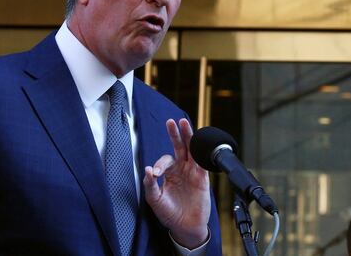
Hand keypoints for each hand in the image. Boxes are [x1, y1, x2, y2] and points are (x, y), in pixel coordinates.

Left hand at [143, 118, 210, 248]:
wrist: (185, 227)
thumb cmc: (170, 213)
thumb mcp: (155, 199)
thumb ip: (150, 185)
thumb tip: (148, 170)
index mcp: (170, 172)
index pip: (165, 160)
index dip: (159, 164)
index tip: (156, 174)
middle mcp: (181, 169)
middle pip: (179, 146)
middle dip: (175, 133)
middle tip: (170, 122)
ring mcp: (193, 172)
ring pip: (191, 149)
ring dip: (188, 136)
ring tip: (183, 123)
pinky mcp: (202, 178)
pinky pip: (201, 163)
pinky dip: (198, 153)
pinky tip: (195, 143)